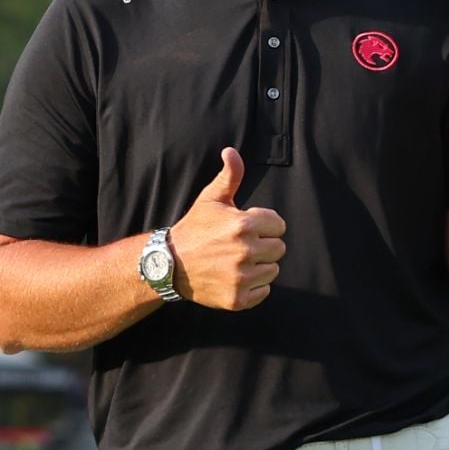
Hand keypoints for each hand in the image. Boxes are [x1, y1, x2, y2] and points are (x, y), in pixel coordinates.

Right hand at [170, 147, 286, 309]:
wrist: (169, 265)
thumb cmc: (194, 229)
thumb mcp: (210, 199)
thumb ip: (229, 176)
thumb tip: (231, 151)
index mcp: (243, 224)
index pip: (279, 225)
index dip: (264, 225)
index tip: (246, 228)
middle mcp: (244, 251)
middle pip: (279, 248)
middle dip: (264, 245)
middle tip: (240, 246)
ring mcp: (241, 277)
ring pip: (273, 270)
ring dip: (260, 266)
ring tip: (236, 262)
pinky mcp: (238, 298)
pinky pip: (264, 292)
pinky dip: (254, 287)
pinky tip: (235, 278)